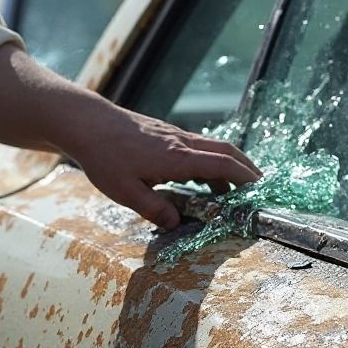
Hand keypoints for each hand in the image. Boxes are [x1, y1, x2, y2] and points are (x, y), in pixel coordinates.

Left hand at [65, 104, 259, 229]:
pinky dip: (209, 161)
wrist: (88, 124)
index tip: (260, 190)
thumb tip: (176, 223)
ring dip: (228, 166)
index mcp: (177, 159)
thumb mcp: (126, 192)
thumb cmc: (105, 158)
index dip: (245, 177)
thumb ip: (154, 209)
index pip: (223, 165)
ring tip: (230, 191)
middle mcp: (182, 144)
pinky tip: (200, 177)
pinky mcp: (166, 134)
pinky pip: (198, 146)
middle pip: (227, 151)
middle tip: (258, 187)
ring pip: (213, 147)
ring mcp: (175, 136)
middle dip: (247, 169)